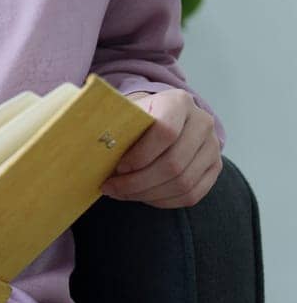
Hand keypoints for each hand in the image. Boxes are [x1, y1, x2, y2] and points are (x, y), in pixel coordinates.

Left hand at [101, 89, 222, 207]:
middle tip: (111, 187)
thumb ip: (113, 123)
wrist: (164, 117)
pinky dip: (163, 200)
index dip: (139, 155)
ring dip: (147, 194)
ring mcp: (212, 146)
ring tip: (121, 192)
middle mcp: (202, 122)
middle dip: (138, 181)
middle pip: (173, 163)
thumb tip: (86, 141)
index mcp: (178, 101)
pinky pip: (191, 194)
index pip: (165, 132)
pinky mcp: (215, 167)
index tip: (116, 166)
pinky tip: (141, 196)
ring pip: (182, 183)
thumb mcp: (125, 111)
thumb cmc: (135, 117)